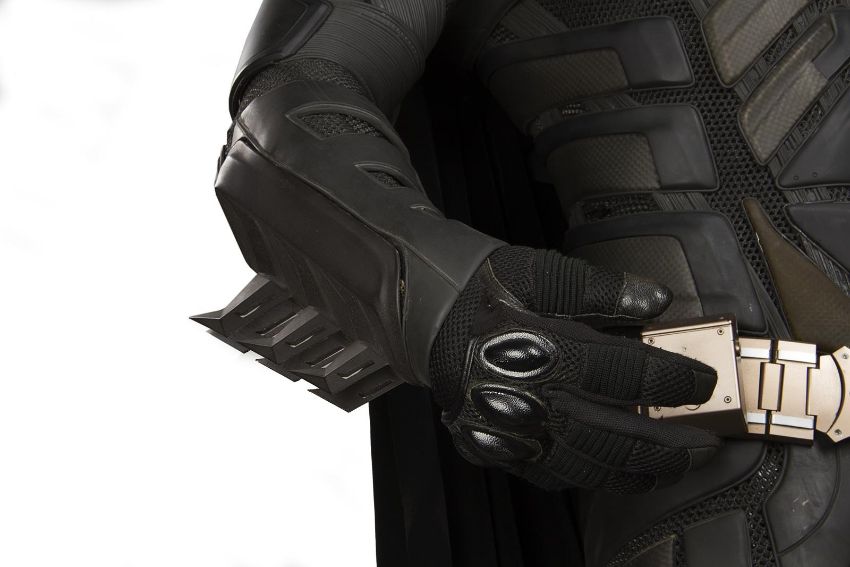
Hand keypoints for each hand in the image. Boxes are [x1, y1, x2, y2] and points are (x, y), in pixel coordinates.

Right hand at [430, 246, 720, 492]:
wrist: (415, 312)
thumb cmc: (475, 286)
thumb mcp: (535, 269)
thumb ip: (599, 287)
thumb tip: (656, 300)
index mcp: (543, 349)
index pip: (627, 373)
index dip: (673, 380)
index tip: (704, 381)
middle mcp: (527, 398)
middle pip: (613, 435)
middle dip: (666, 445)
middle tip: (703, 446)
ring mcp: (508, 429)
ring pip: (583, 465)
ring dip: (632, 472)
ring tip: (666, 469)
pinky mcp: (492, 443)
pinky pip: (545, 473)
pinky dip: (584, 477)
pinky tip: (607, 473)